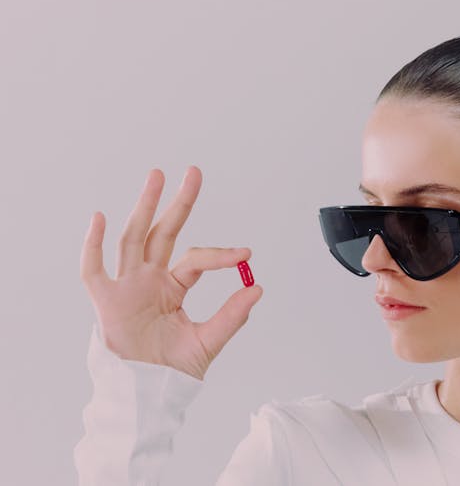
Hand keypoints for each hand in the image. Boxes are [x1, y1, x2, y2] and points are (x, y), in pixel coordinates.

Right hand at [80, 166, 262, 379]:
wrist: (148, 394)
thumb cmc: (173, 369)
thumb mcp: (209, 340)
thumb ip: (232, 315)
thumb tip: (258, 288)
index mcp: (173, 287)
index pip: (196, 259)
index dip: (220, 255)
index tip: (245, 255)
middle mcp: (149, 280)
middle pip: (163, 233)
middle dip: (177, 203)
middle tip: (193, 173)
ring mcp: (127, 286)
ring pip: (134, 238)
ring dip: (144, 207)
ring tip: (157, 177)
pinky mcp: (106, 300)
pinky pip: (94, 269)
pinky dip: (93, 244)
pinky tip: (100, 217)